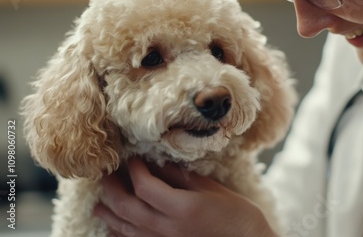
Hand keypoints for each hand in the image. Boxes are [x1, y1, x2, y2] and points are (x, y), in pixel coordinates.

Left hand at [94, 157, 277, 236]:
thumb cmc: (237, 216)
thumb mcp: (213, 190)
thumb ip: (183, 178)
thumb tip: (160, 163)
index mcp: (181, 209)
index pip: (144, 186)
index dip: (134, 169)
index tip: (132, 158)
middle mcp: (167, 228)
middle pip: (127, 207)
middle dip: (112, 189)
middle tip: (105, 174)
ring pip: (125, 228)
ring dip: (109, 212)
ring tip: (100, 200)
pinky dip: (120, 233)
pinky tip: (115, 226)